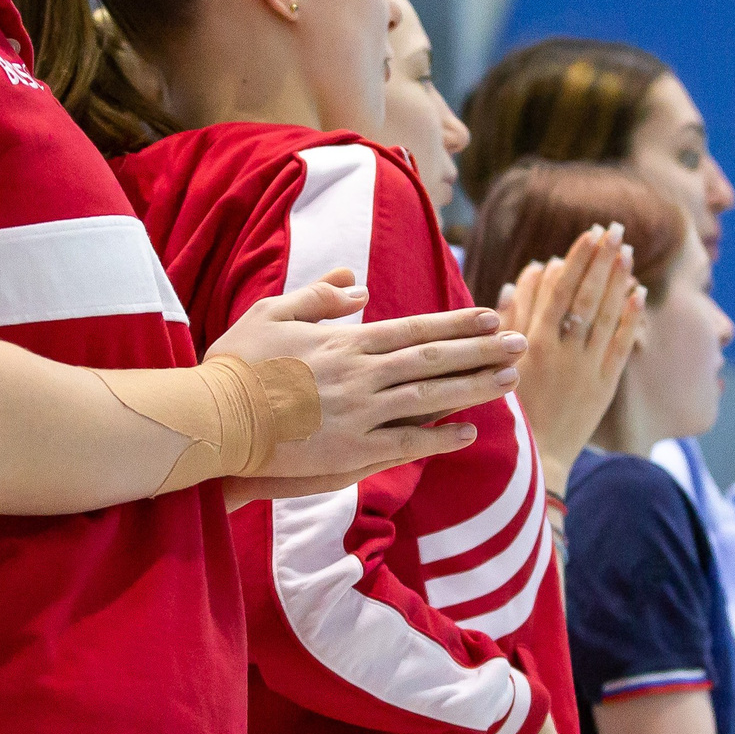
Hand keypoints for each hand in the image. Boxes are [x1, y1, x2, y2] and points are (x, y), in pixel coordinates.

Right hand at [219, 274, 523, 481]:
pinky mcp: (352, 451)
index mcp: (347, 341)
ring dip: (475, 387)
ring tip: (510, 379)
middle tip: (521, 343)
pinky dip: (441, 437)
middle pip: (435, 359)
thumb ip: (319, 295)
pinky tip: (469, 432)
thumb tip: (359, 283)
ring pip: (431, 397)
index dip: (458, 323)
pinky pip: (407, 443)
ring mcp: (361, 413)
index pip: (416, 328)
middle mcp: (363, 374)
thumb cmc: (237, 364)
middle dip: (483, 350)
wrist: (213, 418)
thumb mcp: (274, 312)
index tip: (492, 316)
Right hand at [497, 226, 644, 488]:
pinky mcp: (605, 387)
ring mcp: (588, 370)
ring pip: (607, 317)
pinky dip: (631, 319)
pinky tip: (638, 294)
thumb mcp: (500, 362)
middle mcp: (563, 354)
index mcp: (532, 345)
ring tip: (627, 252)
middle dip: (602, 260)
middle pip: (588, 297)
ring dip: (618, 281)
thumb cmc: (510, 410)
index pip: (561, 291)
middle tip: (615, 229)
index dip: (579, 260)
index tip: (590, 233)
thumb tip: (525, 277)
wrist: (535, 459)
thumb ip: (512, 320)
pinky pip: (622, 347)